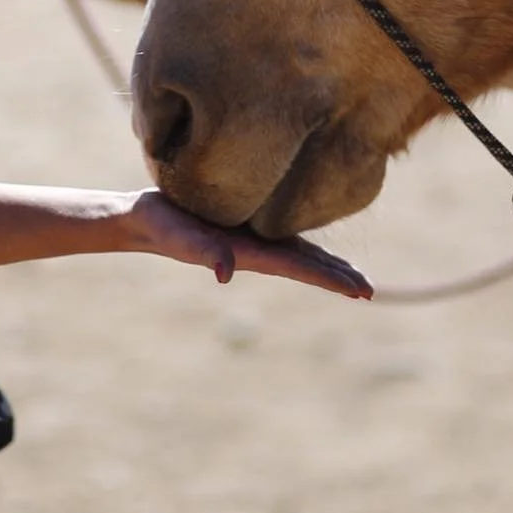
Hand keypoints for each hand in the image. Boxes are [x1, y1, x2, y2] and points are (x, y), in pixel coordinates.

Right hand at [123, 190, 372, 298]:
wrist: (143, 220)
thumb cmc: (163, 225)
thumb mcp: (182, 236)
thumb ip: (205, 251)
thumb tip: (226, 272)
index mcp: (250, 254)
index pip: (301, 268)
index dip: (332, 279)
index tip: (361, 292)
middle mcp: (257, 250)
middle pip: (307, 266)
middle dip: (338, 279)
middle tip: (370, 292)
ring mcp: (252, 240)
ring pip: (300, 254)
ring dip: (326, 266)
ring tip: (353, 276)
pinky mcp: (245, 225)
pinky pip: (286, 237)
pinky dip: (307, 245)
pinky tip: (314, 244)